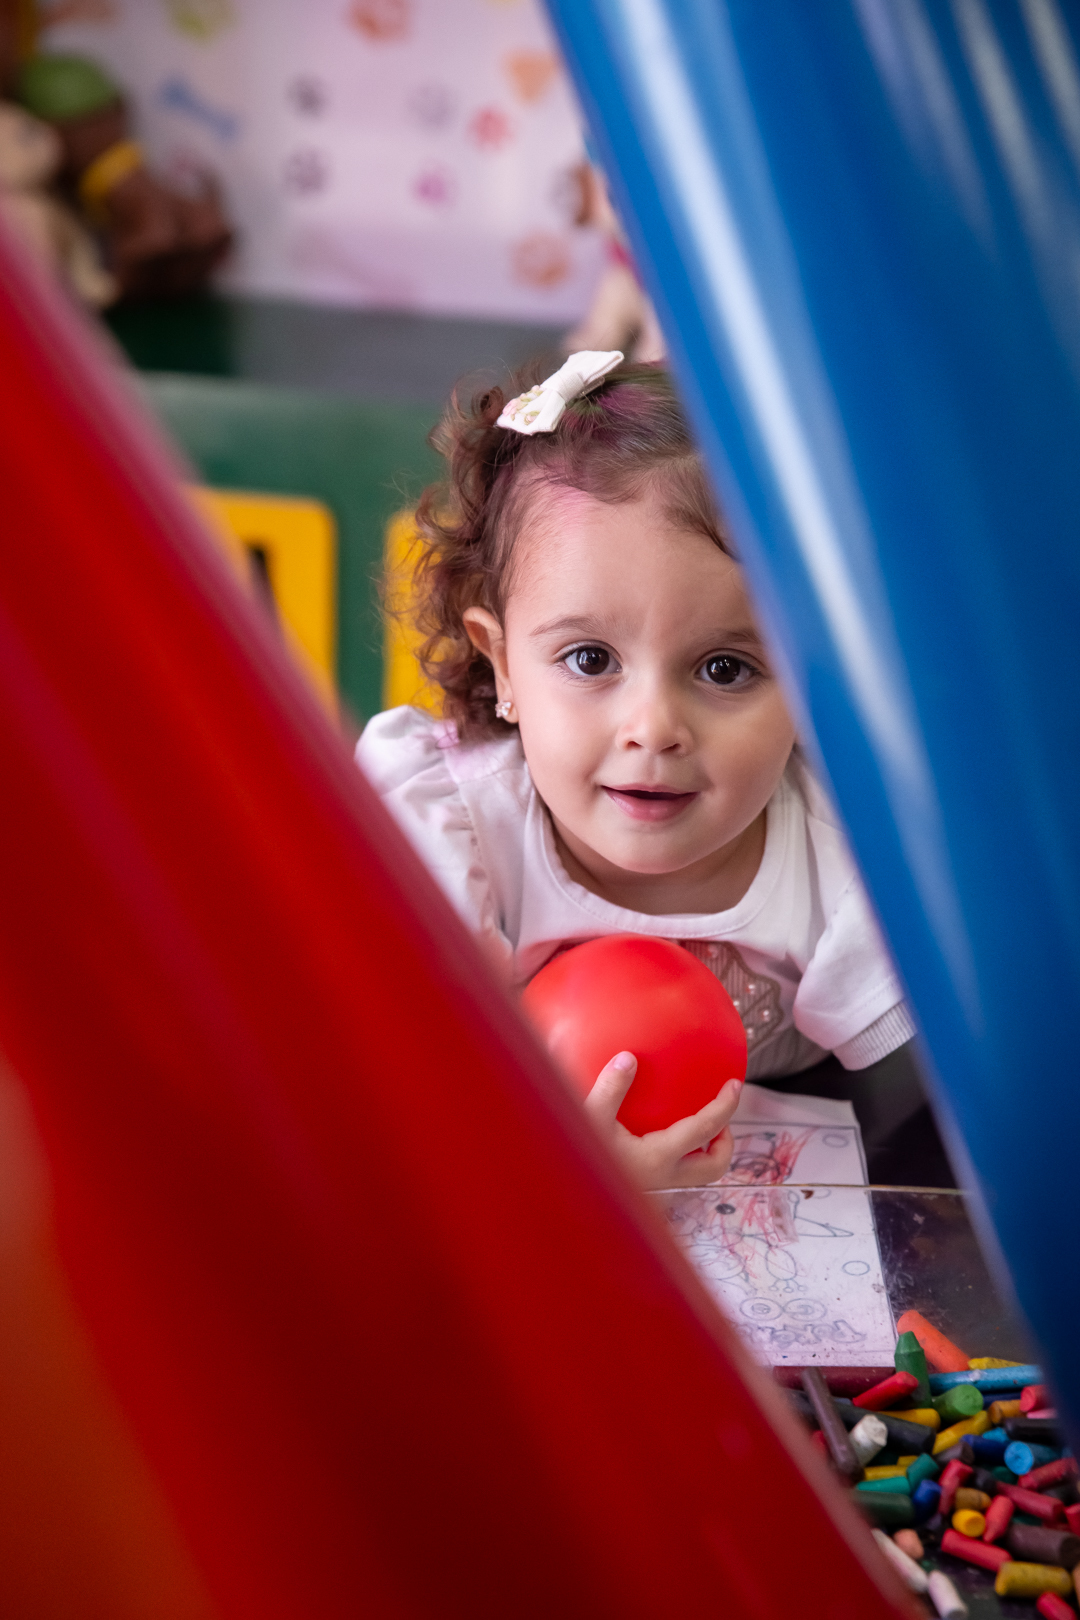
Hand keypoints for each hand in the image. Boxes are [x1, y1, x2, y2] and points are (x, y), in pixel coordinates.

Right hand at [583, 1052, 742, 1189]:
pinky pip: (678, 1175)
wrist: (568, 1201)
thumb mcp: (589, 1118)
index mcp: (659, 1157)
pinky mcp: (647, 1194)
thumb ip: (610, 1088)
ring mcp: (658, 1189)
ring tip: (696, 1128)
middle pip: (714, 1167)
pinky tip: (662, 1138)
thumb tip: (628, 1058)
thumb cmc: (578, 1160)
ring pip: (699, 1177)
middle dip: (724, 1141)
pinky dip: (683, 1157)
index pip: (704, 1129)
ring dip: (706, 1152)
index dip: (725, 1106)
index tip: (735, 1085)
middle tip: (717, 1118)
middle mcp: (665, 1178)